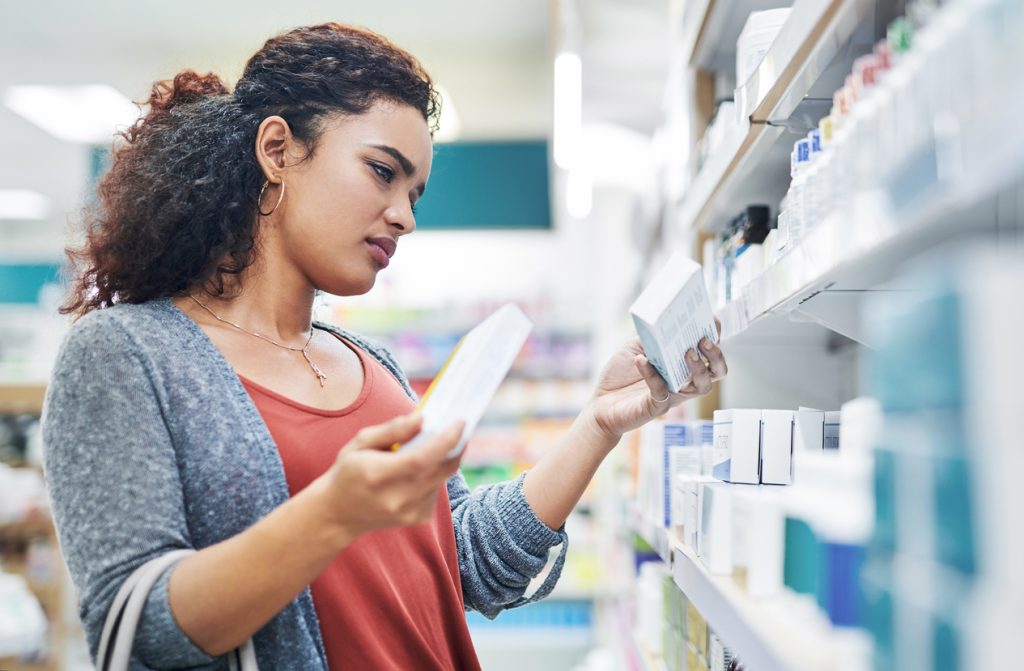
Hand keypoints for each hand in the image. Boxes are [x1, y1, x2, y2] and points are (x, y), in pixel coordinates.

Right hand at [320, 413, 463, 537]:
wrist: (337, 514)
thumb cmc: (348, 472)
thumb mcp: (360, 443)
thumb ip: (393, 430)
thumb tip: (422, 418)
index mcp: (379, 475)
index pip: (421, 458)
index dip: (445, 440)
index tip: (459, 422)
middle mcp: (397, 498)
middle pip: (440, 469)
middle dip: (455, 446)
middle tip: (458, 427)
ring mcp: (410, 512)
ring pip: (442, 478)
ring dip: (444, 460)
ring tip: (435, 445)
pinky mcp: (419, 518)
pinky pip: (438, 489)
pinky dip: (435, 475)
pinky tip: (420, 471)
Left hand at [586, 321, 727, 441]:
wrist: (600, 403)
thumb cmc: (620, 376)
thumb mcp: (636, 348)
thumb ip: (651, 338)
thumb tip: (663, 322)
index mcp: (682, 365)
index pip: (708, 353)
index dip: (716, 337)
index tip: (714, 320)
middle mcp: (684, 382)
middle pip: (717, 372)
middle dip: (716, 355)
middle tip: (704, 340)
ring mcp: (673, 396)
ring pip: (702, 386)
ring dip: (698, 367)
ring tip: (687, 351)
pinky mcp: (657, 407)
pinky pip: (661, 390)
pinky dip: (652, 374)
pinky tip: (641, 360)